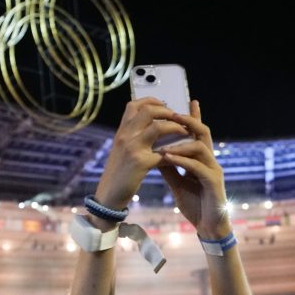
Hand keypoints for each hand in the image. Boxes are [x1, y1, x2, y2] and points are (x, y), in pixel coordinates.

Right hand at [93, 98, 187, 212]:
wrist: (109, 194)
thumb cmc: (118, 172)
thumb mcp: (121, 149)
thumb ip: (132, 136)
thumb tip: (151, 126)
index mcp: (121, 131)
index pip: (134, 105)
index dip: (151, 101)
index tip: (164, 104)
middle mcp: (125, 136)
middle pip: (148, 111)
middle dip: (167, 112)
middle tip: (179, 118)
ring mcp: (132, 148)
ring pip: (158, 127)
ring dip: (175, 127)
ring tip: (185, 132)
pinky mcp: (141, 163)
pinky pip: (164, 152)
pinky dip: (175, 152)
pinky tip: (182, 155)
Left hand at [156, 102, 229, 238]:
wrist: (208, 227)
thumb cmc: (195, 205)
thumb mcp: (178, 184)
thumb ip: (169, 168)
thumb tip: (155, 154)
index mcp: (202, 159)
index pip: (197, 134)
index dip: (194, 117)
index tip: (189, 101)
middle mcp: (210, 160)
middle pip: (203, 132)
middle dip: (188, 121)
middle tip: (173, 114)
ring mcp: (214, 170)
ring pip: (201, 147)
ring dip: (180, 143)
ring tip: (163, 144)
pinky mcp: (214, 182)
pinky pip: (198, 166)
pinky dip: (182, 160)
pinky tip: (168, 158)